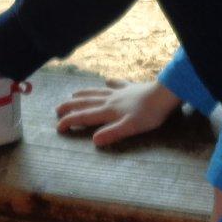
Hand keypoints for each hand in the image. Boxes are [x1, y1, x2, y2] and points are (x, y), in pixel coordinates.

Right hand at [54, 79, 180, 146]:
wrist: (164, 94)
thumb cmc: (149, 114)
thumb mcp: (131, 127)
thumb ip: (112, 133)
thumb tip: (94, 140)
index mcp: (109, 111)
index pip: (85, 116)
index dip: (70, 121)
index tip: (58, 127)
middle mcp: (110, 100)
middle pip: (86, 102)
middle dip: (70, 106)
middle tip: (57, 109)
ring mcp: (120, 92)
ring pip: (96, 92)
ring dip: (83, 94)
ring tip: (73, 94)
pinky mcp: (130, 87)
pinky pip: (116, 84)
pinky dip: (109, 83)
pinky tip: (107, 81)